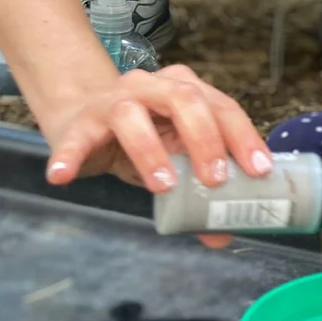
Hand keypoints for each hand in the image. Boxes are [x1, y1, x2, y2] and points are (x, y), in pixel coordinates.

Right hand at [43, 63, 272, 197]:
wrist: (83, 117)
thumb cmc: (144, 136)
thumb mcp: (176, 158)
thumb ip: (200, 191)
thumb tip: (223, 234)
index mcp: (186, 88)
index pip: (222, 106)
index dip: (243, 137)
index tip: (259, 170)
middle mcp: (153, 86)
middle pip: (184, 99)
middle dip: (205, 139)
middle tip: (216, 179)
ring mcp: (114, 100)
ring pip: (131, 115)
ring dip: (150, 151)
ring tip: (163, 186)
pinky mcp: (80, 123)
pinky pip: (75, 139)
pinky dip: (69, 156)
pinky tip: (62, 177)